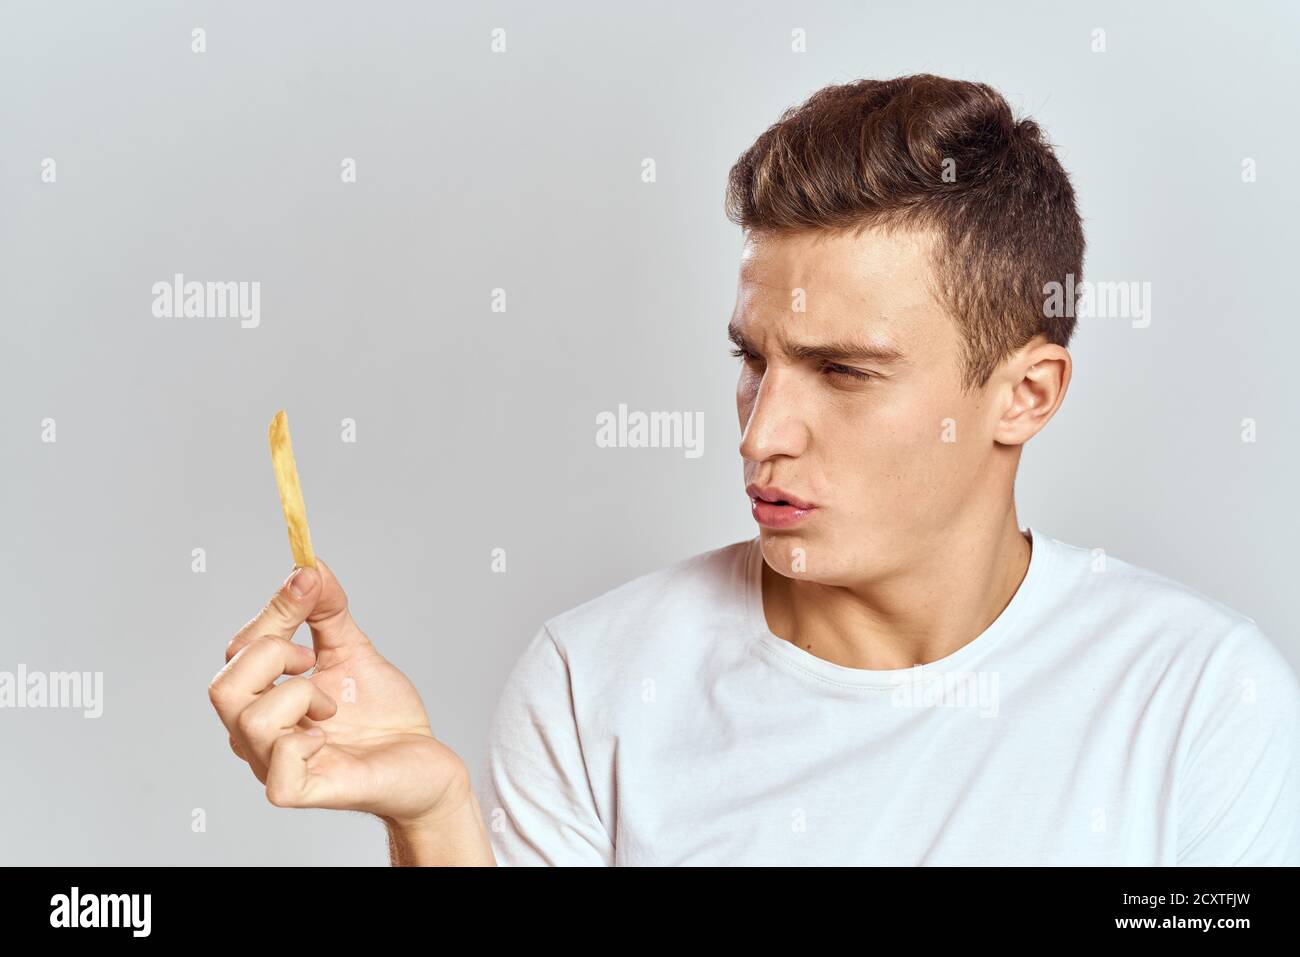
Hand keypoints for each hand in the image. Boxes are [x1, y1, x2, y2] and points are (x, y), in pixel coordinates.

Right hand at [208, 559, 471, 830]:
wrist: (425, 763)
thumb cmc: (383, 716)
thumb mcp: (353, 650)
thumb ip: (326, 610)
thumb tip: (308, 565)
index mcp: (264, 699)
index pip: (238, 651)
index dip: (273, 612)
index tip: (309, 583)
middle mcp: (258, 735)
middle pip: (224, 686)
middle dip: (272, 653)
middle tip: (313, 656)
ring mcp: (275, 766)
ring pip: (251, 720)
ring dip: (300, 696)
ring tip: (332, 706)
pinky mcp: (302, 791)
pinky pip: (278, 765)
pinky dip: (303, 741)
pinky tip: (326, 738)